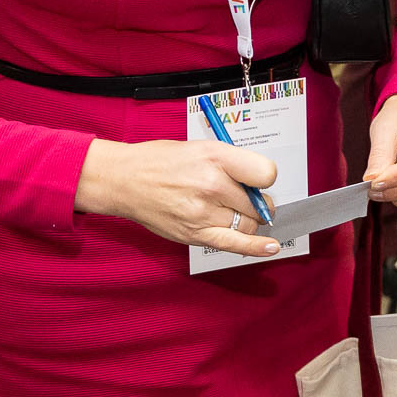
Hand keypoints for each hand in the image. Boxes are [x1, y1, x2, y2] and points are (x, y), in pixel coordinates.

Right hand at [75, 137, 280, 257]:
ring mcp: (203, 212)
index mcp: (215, 156)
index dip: (263, 179)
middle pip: (257, 204)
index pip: (265, 173)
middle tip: (244, 199)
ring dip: (248, 221)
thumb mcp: (200, 148)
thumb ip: (232, 165)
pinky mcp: (195, 234)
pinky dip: (257, 247)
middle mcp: (211, 183)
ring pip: (248, 225)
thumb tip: (259, 187)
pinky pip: (235, 244)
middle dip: (257, 203)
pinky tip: (272, 247)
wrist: (124, 180)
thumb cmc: (160, 162)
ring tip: (232, 212)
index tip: (257, 181)